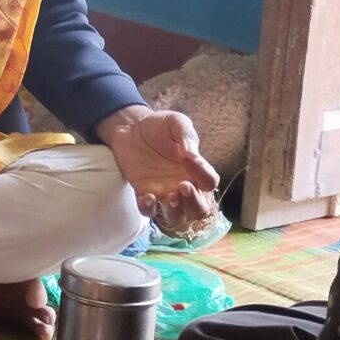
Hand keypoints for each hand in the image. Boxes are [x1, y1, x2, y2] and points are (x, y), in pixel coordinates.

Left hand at [98, 106, 219, 233]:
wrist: (130, 126)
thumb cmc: (158, 125)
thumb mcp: (176, 122)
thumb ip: (186, 135)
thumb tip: (191, 154)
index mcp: (195, 170)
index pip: (210, 182)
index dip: (204, 175)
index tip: (188, 158)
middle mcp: (182, 185)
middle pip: (199, 210)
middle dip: (195, 204)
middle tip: (184, 187)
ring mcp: (163, 192)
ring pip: (176, 217)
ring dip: (175, 211)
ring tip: (170, 196)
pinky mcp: (143, 193)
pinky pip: (148, 211)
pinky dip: (149, 209)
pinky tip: (147, 196)